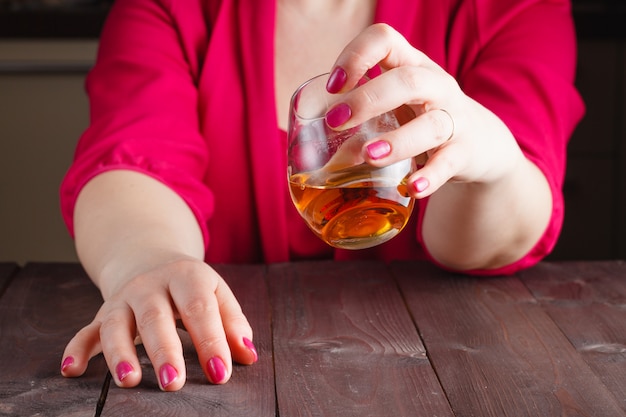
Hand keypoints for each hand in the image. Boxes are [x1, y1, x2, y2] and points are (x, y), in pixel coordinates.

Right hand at [61, 256, 256, 390]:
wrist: (151, 259)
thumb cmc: (192, 287)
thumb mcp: (217, 293)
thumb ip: (234, 323)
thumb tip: (249, 356)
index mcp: (186, 277)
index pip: (199, 308)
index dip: (210, 341)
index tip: (220, 373)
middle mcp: (151, 285)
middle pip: (155, 317)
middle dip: (164, 350)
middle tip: (174, 382)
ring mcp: (123, 299)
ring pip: (116, 324)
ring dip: (120, 353)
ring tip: (129, 381)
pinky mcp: (102, 313)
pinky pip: (86, 331)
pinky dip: (77, 349)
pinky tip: (72, 370)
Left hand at [323, 23, 525, 198]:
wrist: (479, 144)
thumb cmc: (420, 119)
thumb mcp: (395, 106)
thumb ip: (358, 118)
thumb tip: (309, 151)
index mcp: (411, 65)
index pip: (385, 39)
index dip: (356, 54)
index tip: (333, 85)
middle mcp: (435, 86)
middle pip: (409, 80)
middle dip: (369, 98)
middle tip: (336, 120)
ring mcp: (454, 119)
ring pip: (431, 124)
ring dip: (398, 141)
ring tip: (369, 156)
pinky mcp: (465, 152)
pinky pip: (450, 162)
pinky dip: (430, 176)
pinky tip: (412, 188)